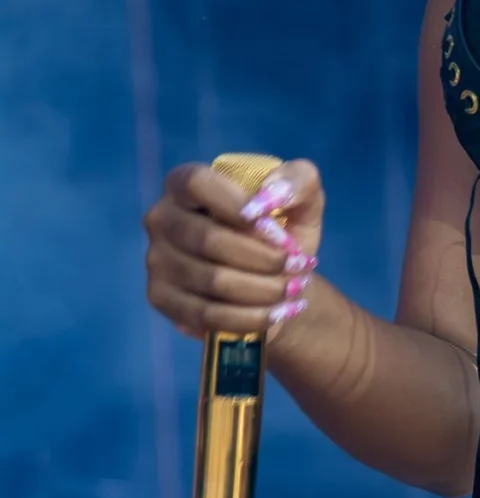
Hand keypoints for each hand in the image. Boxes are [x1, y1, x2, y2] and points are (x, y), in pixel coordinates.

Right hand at [143, 159, 323, 341]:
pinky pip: (207, 314)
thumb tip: (272, 193)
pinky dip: (250, 317)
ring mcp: (157, 260)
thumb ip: (298, 180)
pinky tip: (278, 313)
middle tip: (299, 266)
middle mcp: (162, 217)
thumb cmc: (284, 230)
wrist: (275, 278)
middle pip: (208, 239)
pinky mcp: (161, 298)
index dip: (235, 205)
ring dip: (264, 289)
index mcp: (186, 182)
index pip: (197, 183)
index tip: (276, 229)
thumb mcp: (304, 199)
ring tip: (294, 289)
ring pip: (213, 281)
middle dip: (264, 258)